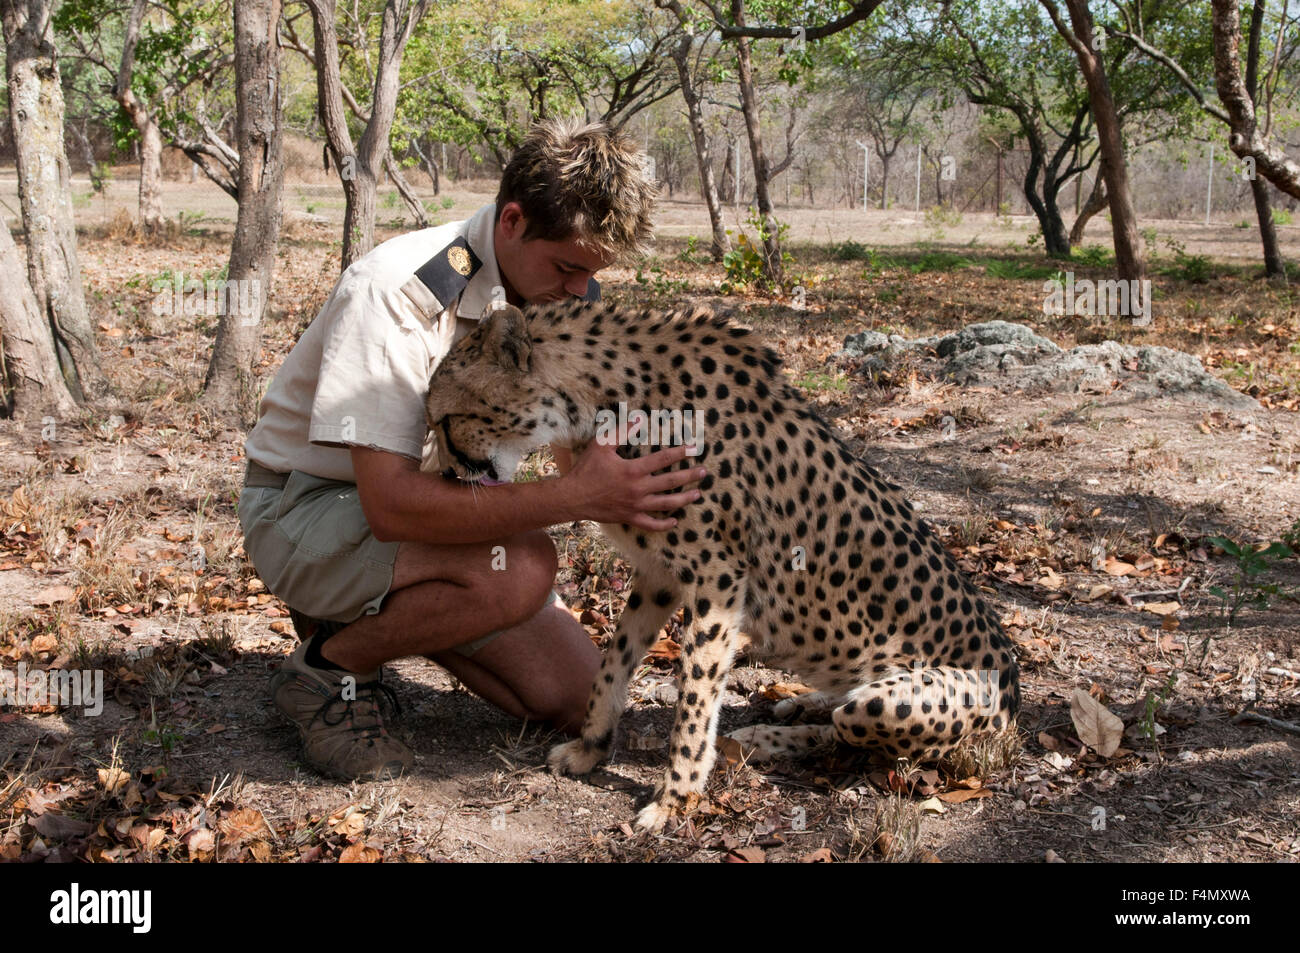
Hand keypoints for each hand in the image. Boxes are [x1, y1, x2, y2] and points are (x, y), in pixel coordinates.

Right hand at [562, 440, 704, 530]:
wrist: (573, 497)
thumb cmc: (586, 469)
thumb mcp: (601, 445)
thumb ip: (621, 431)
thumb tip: (638, 417)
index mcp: (633, 470)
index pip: (663, 459)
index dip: (680, 452)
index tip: (693, 448)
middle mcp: (638, 489)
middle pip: (671, 482)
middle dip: (690, 476)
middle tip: (704, 472)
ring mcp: (636, 506)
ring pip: (666, 504)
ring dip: (684, 499)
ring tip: (697, 494)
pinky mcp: (630, 518)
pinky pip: (651, 525)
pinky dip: (664, 525)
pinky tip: (674, 522)